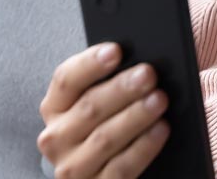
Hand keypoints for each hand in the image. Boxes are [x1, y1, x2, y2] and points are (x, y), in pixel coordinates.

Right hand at [37, 43, 170, 178]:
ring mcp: (73, 167)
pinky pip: (121, 167)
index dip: (90, 63)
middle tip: (149, 74)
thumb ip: (109, 84)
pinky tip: (161, 129)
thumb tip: (138, 63)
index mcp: (55, 108)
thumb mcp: (101, 105)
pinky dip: (143, 146)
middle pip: (89, 107)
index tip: (116, 50)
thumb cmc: (108, 128)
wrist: (106, 174)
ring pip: (105, 137)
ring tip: (160, 99)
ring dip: (135, 116)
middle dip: (122, 88)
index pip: (66, 79)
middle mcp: (56, 138)